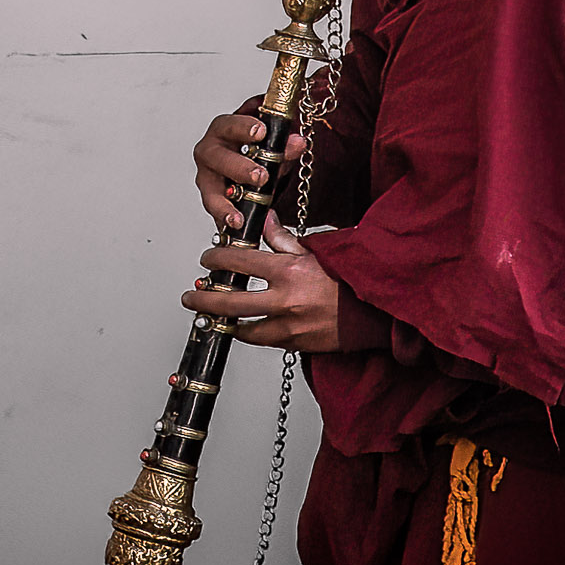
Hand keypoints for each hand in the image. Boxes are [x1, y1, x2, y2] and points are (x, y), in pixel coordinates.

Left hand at [183, 214, 339, 351]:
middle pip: (230, 302)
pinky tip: (240, 327)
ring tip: (210, 316)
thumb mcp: (315, 252)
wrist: (373, 312)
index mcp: (288, 271)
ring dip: (223, 321)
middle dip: (204, 300)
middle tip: (191, 297)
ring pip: (241, 328)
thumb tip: (266, 220)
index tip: (208, 258)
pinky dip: (249, 333)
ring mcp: (288, 325)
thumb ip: (283, 239)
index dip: (216, 258)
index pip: (239, 261)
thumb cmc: (348, 281)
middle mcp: (285, 300)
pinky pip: (262, 340)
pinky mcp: (293, 344)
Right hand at [193, 112, 305, 234]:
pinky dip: (225, 221)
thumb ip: (285, 145)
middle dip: (240, 168)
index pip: (229, 125)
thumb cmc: (255, 149)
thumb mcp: (272, 144)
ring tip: (238, 217)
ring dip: (225, 205)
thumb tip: (297, 143)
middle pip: (217, 158)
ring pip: (211, 191)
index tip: (261, 132)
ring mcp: (207, 178)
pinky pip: (215, 213)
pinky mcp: (211, 200)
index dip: (244, 128)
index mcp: (223, 130)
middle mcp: (210, 153)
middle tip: (260, 176)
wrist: (248, 165)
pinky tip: (235, 227)